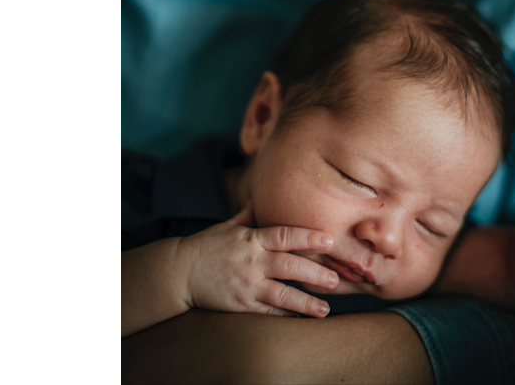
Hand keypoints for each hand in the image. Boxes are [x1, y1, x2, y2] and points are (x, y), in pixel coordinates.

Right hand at [178, 200, 338, 317]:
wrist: (178, 272)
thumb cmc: (206, 245)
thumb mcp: (228, 226)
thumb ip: (249, 216)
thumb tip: (262, 197)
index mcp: (252, 239)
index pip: (285, 235)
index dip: (308, 236)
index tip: (329, 239)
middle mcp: (252, 261)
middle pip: (290, 266)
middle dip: (316, 273)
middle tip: (336, 279)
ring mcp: (246, 284)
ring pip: (282, 294)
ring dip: (306, 302)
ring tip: (325, 309)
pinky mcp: (240, 304)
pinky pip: (267, 311)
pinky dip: (284, 314)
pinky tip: (300, 317)